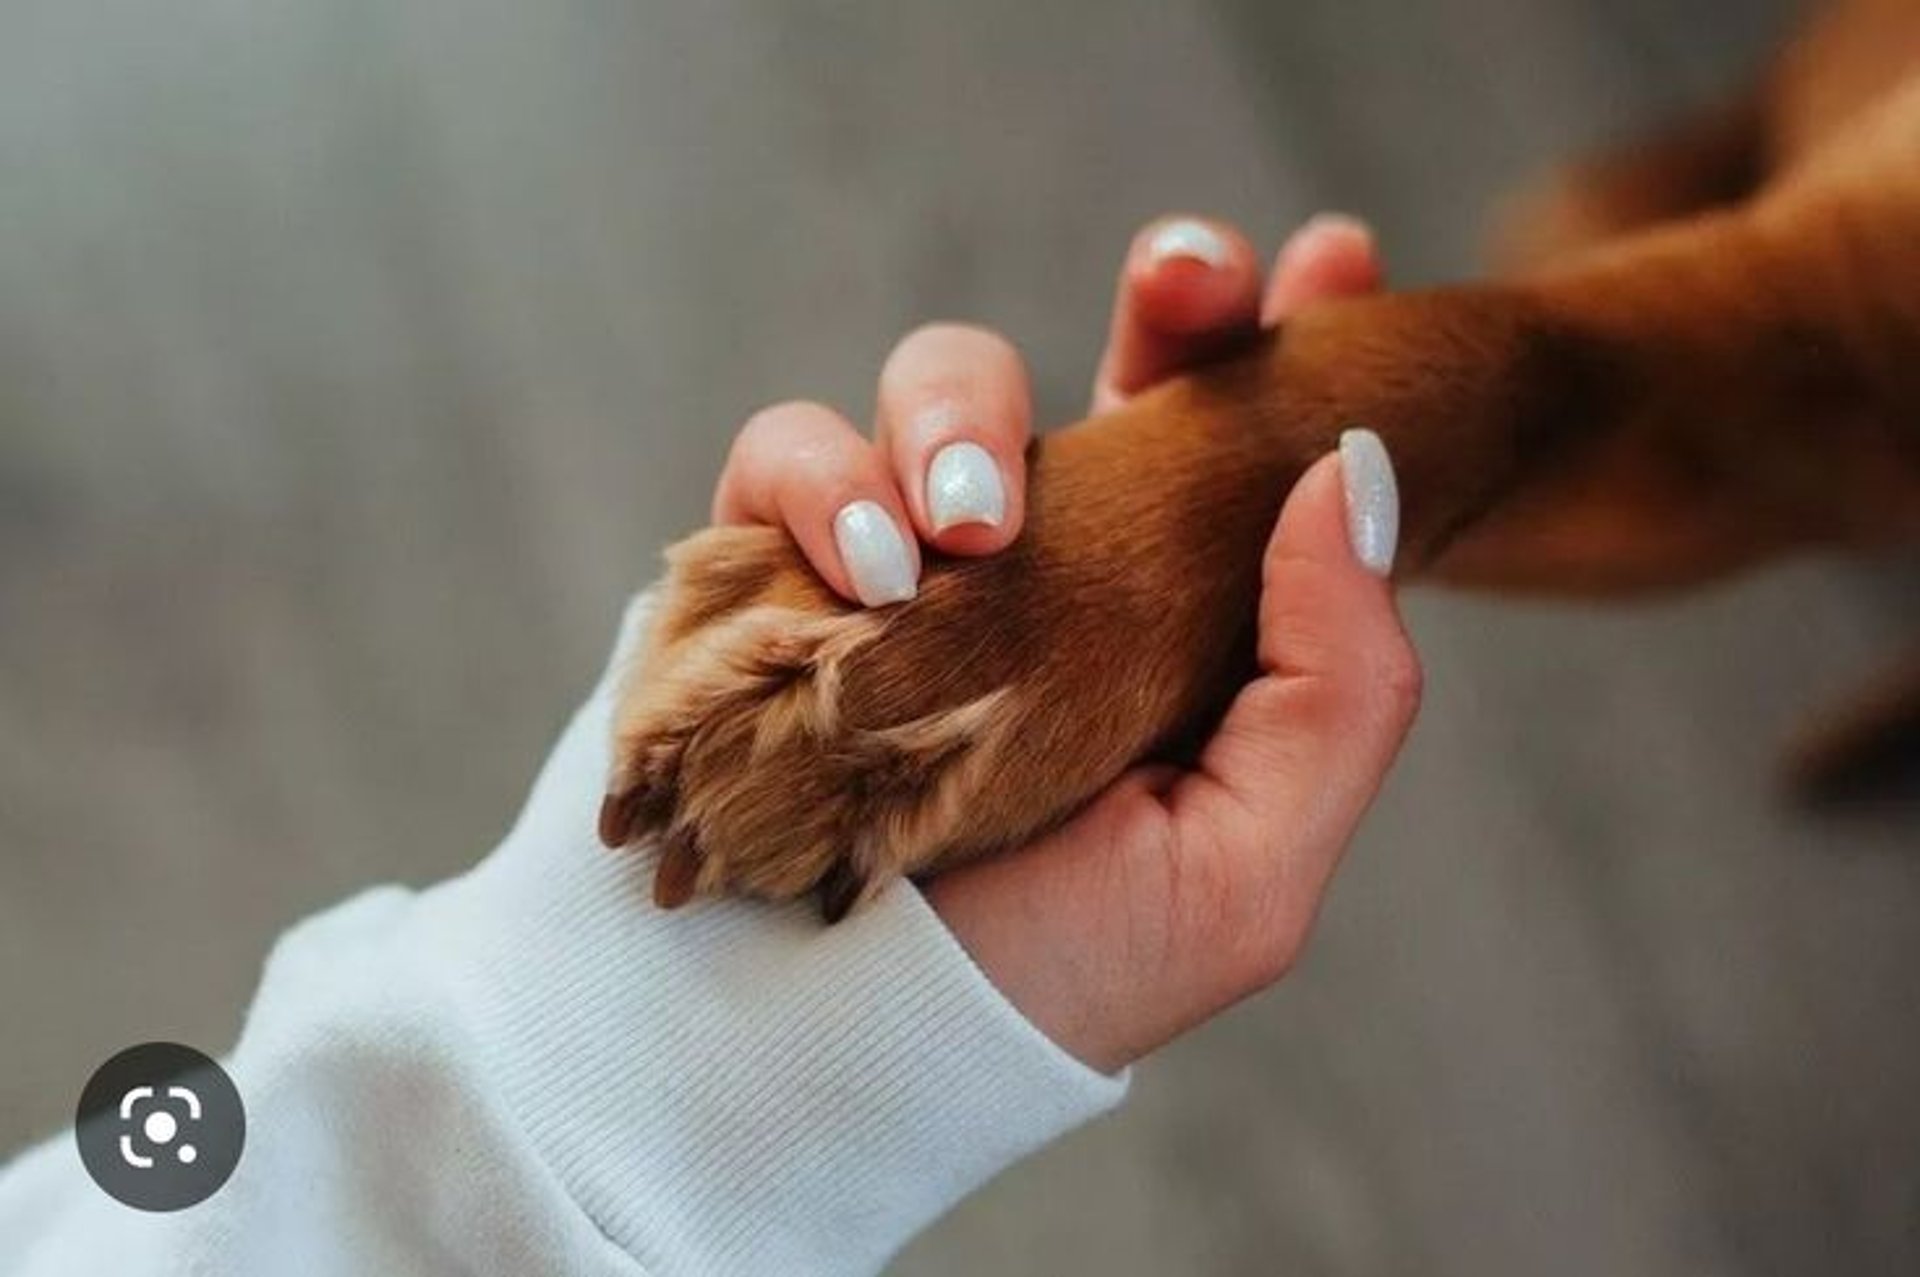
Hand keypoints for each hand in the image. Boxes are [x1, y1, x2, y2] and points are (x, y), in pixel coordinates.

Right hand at [711, 213, 1415, 1070]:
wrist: (828, 1056)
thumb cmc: (1045, 977)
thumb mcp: (1242, 872)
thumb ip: (1335, 687)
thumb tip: (1354, 474)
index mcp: (1168, 620)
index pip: (1241, 451)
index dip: (1287, 341)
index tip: (1336, 258)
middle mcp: (1044, 568)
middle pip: (1111, 366)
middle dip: (1166, 297)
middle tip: (1189, 279)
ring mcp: (906, 557)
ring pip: (938, 381)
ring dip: (956, 413)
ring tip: (958, 530)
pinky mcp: (773, 567)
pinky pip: (784, 453)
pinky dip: (818, 484)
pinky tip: (864, 570)